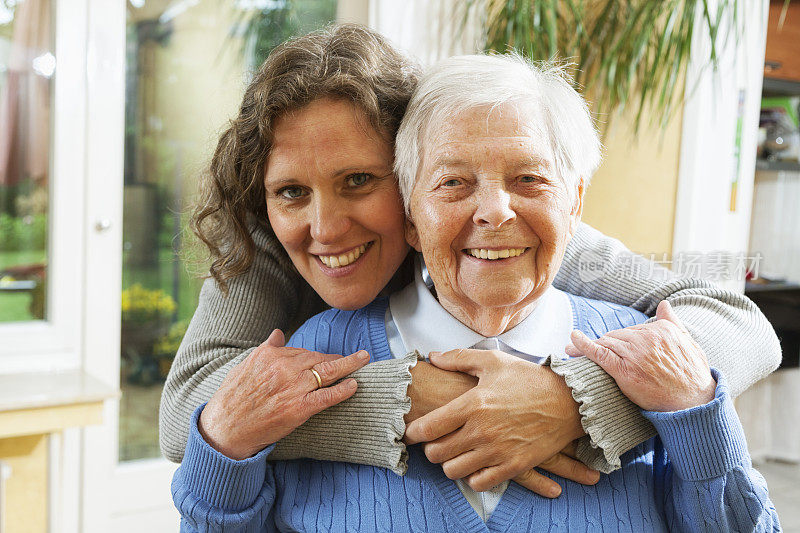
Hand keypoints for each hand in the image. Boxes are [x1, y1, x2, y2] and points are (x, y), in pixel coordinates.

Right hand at [198, 329, 369, 458]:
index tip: (329, 357)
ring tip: (363, 360)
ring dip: (349, 365)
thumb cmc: (233, 398)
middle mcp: (284, 368)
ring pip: (327, 372)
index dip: (318, 355)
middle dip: (339, 358)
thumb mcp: (245, 366)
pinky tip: (354, 385)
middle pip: (318, 358)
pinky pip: (327, 396)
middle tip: (357, 356)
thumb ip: (266, 349)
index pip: (302, 351)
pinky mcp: (299, 408)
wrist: (225, 428)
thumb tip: (278, 333)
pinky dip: (343, 390)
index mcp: (270, 355)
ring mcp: (293, 388)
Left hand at [404, 349, 595, 494]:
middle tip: (434, 442)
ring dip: (449, 463)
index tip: (410, 432)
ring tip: (454, 453)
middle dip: (430, 448)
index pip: (428, 427)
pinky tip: (475, 463)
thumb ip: (459, 358)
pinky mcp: (513, 466)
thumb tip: (433, 357)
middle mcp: (482, 430)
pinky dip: (472, 476)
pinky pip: (479, 483)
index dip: (413, 432)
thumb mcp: (493, 361)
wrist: (569, 401)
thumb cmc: (529, 379)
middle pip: (436, 453)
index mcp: (473, 404)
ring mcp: (498, 451)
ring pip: (453, 471)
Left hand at [566, 300, 715, 411]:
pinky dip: (584, 345)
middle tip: (588, 351)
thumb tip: (664, 304)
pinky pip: (600, 354)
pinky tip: (573, 340)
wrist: (693, 403)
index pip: (631, 330)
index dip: (621, 340)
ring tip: (571, 351)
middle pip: (616, 337)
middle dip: (604, 344)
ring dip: (589, 347)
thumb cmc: (693, 376)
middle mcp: (646, 338)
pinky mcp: (624, 370)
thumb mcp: (689, 343)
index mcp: (661, 329)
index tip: (612, 344)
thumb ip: (673, 322)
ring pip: (606, 344)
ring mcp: (635, 354)